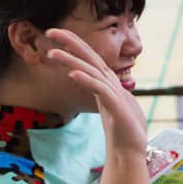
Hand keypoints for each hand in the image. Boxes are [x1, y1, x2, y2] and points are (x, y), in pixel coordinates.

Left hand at [45, 28, 145, 154]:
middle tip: (51, 30)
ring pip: (92, 71)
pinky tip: (73, 74)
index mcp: (108, 84)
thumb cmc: (122, 131)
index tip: (56, 34)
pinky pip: (100, 90)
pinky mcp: (117, 107)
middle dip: (71, 43)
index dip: (74, 45)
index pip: (90, 59)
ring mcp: (115, 95)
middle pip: (91, 58)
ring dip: (72, 60)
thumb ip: (103, 94)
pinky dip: (87, 80)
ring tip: (52, 52)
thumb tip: (93, 84)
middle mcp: (111, 85)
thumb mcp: (111, 106)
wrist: (131, 152)